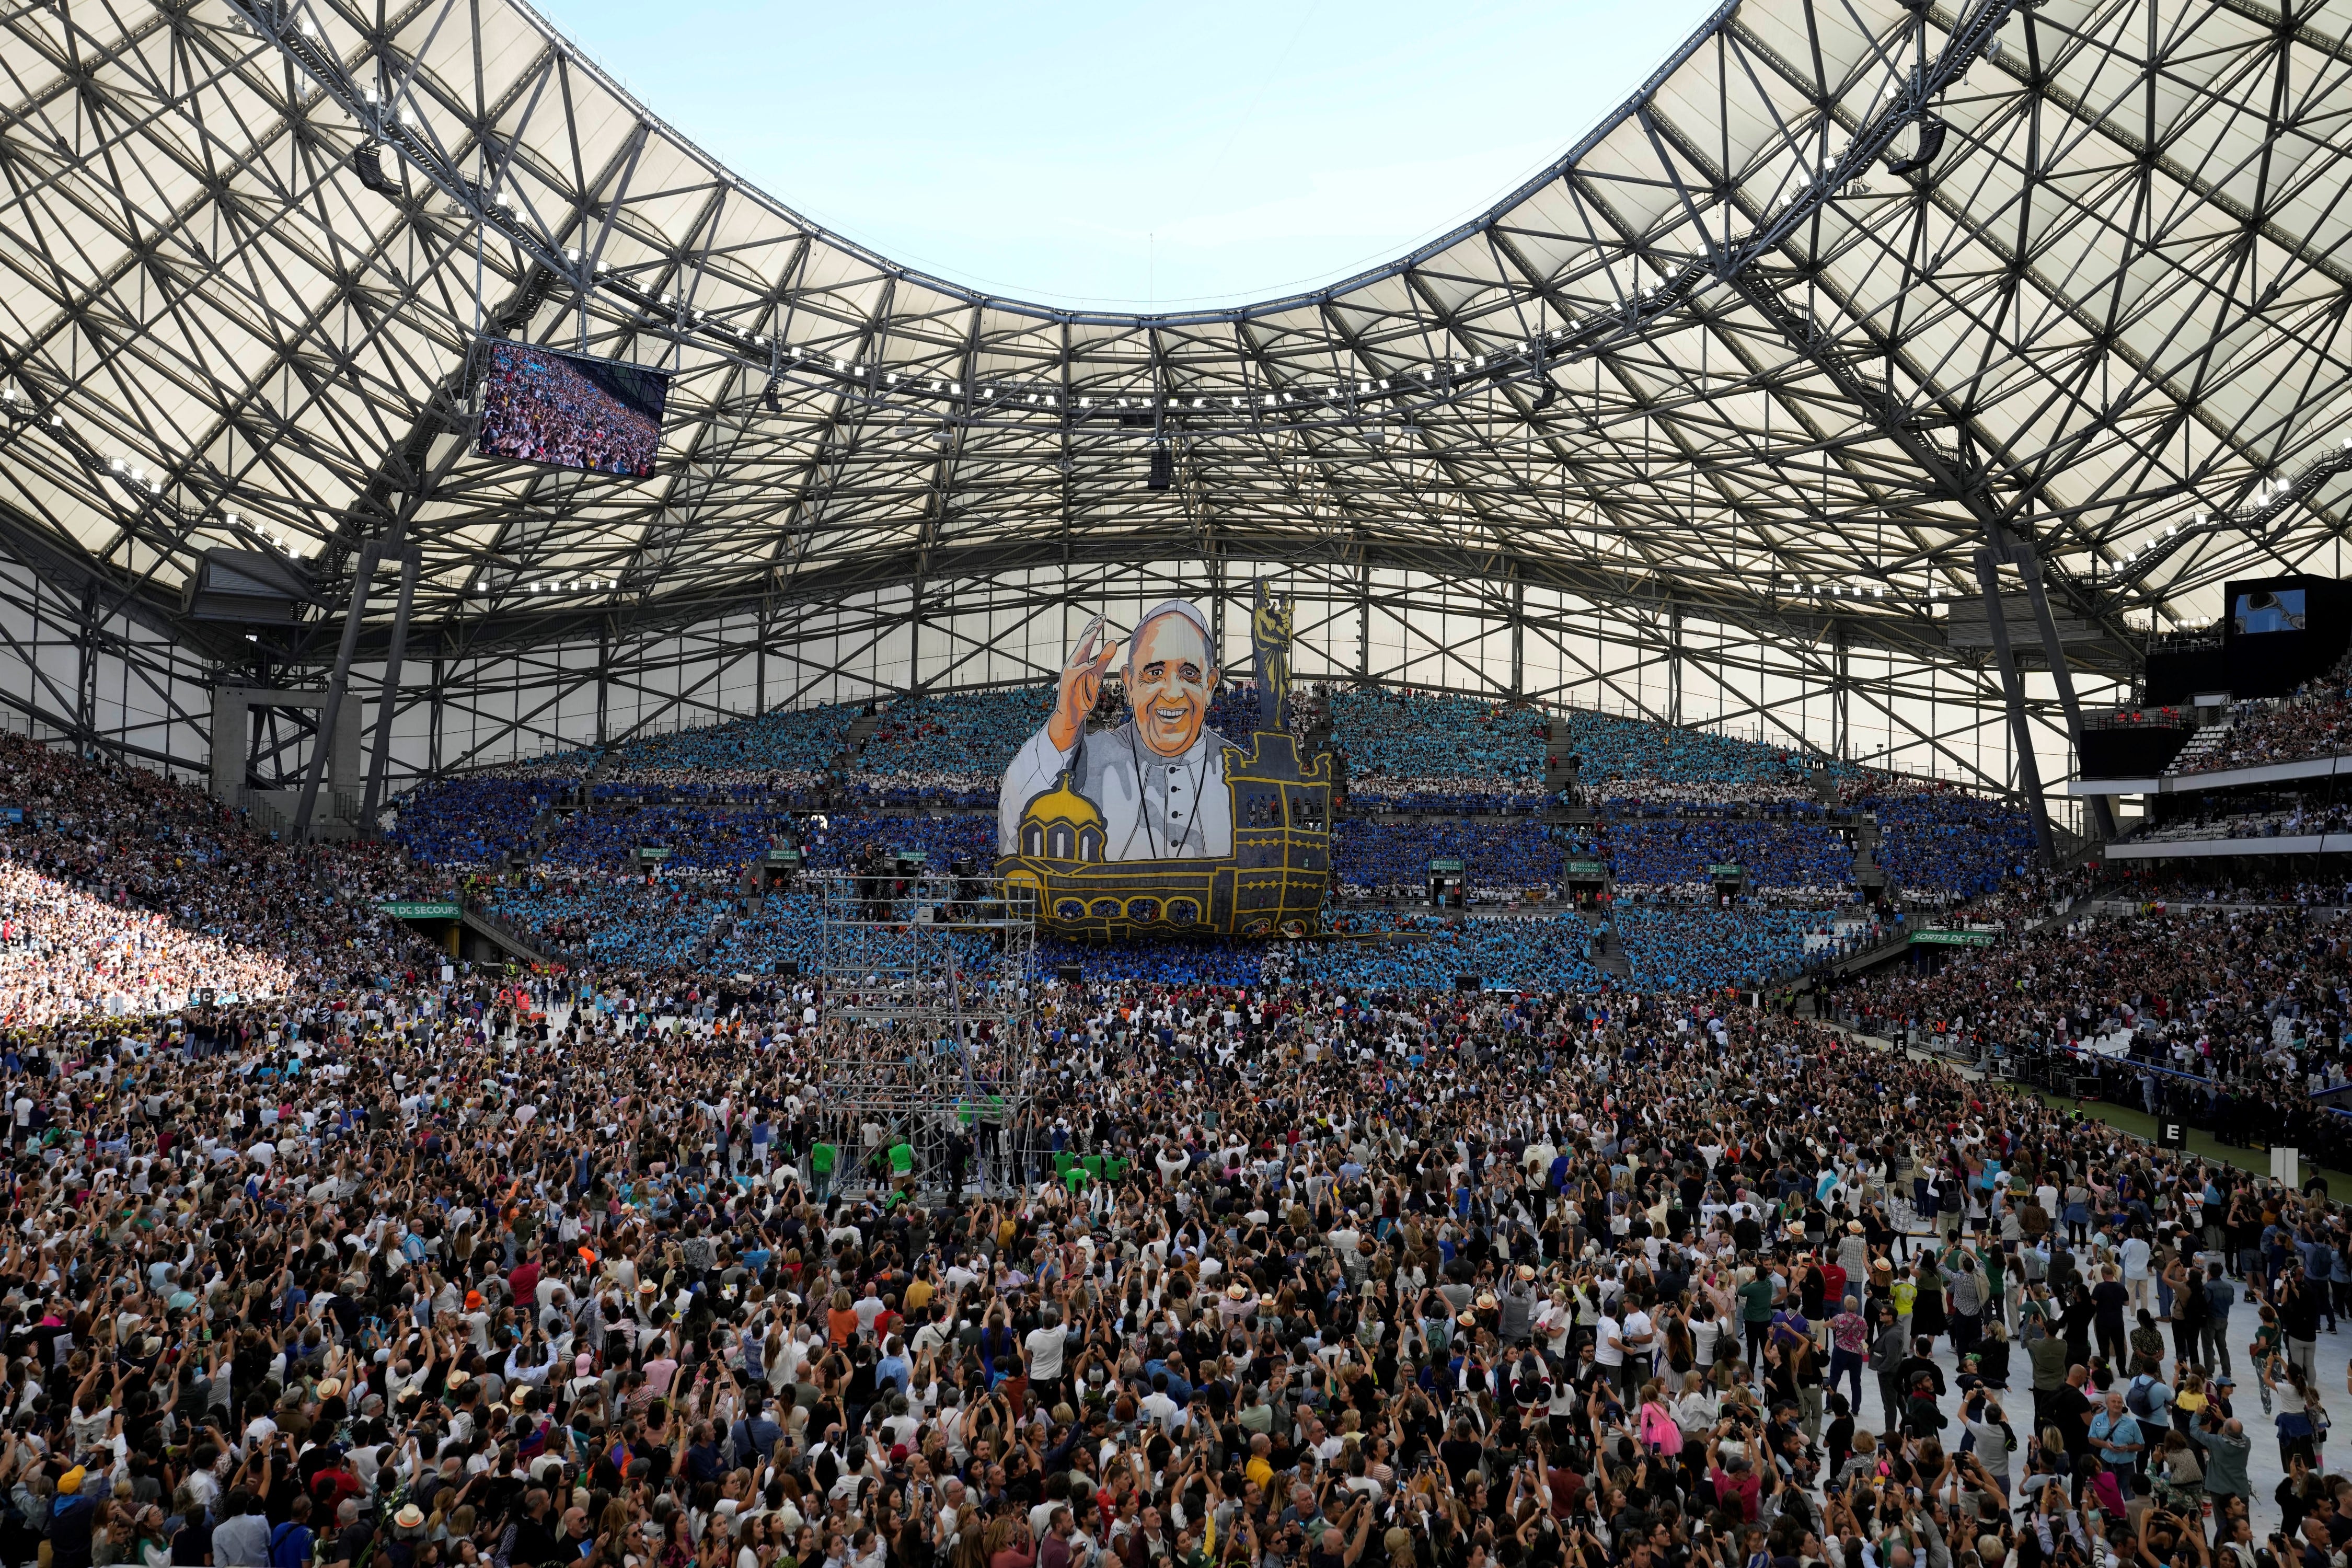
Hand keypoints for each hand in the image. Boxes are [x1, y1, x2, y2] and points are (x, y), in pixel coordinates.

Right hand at [1047, 618, 1119, 751]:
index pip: (1087, 640)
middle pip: (1082, 643)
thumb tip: (1113, 642)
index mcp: (1080, 660)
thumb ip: (1104, 659)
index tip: (1103, 615)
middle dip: (1091, 629)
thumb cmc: (1083, 693)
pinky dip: (1084, 668)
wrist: (1072, 714)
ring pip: (1078, 655)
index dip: (1095, 627)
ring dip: (1087, 642)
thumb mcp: (1097, 674)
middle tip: (1101, 616)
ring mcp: (1068, 672)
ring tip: (1096, 629)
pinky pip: (1076, 674)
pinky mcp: (1067, 683)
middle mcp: (1072, 663)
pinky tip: (1092, 663)